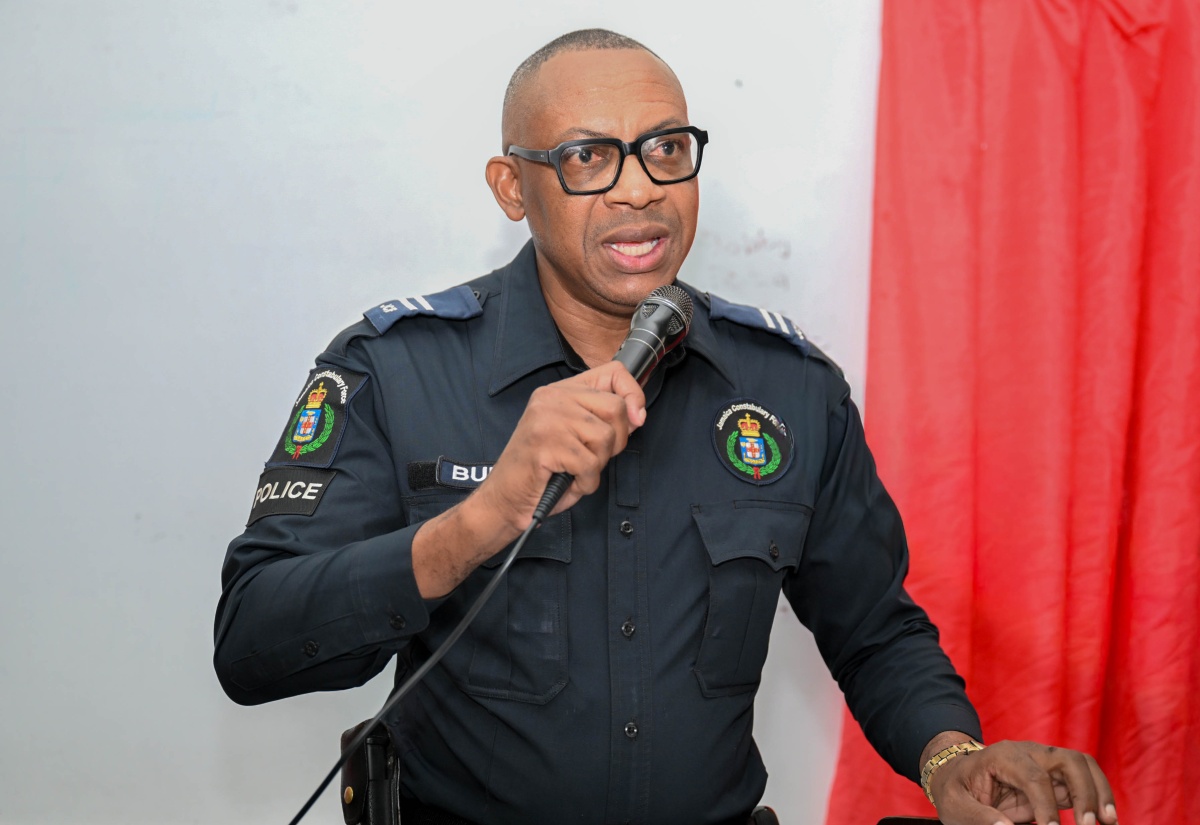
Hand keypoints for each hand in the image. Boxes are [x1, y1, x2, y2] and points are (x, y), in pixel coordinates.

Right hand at [476, 360, 645, 532]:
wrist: (506, 499)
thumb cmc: (543, 472)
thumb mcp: (577, 437)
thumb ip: (603, 421)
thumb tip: (637, 414)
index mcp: (561, 391)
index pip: (613, 372)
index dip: (634, 394)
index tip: (637, 418)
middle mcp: (552, 397)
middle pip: (616, 408)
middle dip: (616, 441)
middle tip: (593, 456)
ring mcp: (547, 418)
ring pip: (605, 437)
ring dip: (597, 464)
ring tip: (575, 469)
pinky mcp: (545, 442)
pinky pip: (589, 464)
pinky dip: (586, 482)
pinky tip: (569, 481)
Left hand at [929, 739, 1116, 824]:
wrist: (956, 774)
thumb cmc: (955, 789)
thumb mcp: (954, 804)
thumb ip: (979, 817)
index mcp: (1003, 756)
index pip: (1034, 777)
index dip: (1047, 806)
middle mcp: (1029, 753)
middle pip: (1069, 760)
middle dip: (1086, 792)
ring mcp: (1044, 763)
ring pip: (1083, 767)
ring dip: (1100, 792)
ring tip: (1109, 822)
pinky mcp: (1054, 778)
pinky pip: (1083, 782)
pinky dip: (1098, 798)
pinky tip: (1105, 820)